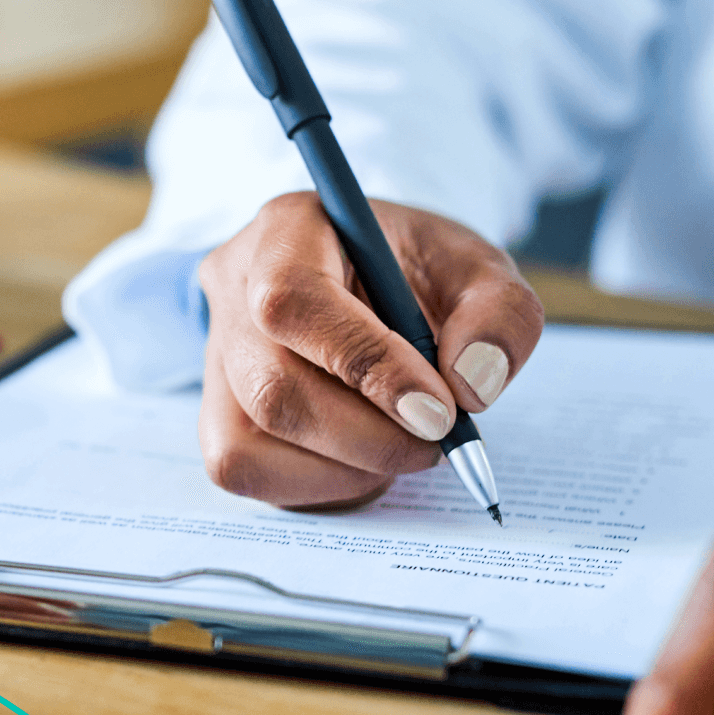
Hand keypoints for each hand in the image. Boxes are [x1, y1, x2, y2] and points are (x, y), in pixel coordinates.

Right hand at [197, 193, 542, 508]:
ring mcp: (215, 357)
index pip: (294, 300)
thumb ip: (498, 313)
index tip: (439, 410)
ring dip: (348, 466)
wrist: (371, 287)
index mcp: (287, 229)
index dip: (366, 366)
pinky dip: (318, 484)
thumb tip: (474, 384)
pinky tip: (363, 459)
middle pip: (272, 387)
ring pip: (251, 441)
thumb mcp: (476, 268)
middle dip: (369, 435)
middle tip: (437, 440)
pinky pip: (245, 471)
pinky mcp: (216, 415)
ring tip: (404, 444)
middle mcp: (232, 289)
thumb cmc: (416, 273)